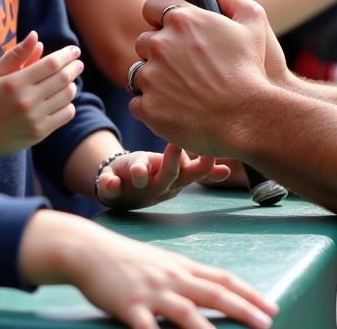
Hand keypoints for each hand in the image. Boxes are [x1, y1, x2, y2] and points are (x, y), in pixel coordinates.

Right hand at [0, 31, 81, 163]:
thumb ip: (17, 54)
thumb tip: (36, 36)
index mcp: (14, 83)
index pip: (51, 64)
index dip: (66, 55)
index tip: (74, 50)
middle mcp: (26, 101)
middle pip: (62, 78)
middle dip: (74, 68)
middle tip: (78, 64)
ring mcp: (34, 118)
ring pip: (67, 96)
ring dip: (71, 85)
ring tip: (69, 80)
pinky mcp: (39, 133)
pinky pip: (66, 114)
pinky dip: (69, 104)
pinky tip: (63, 99)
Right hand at [21, 208, 276, 328]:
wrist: (89, 249)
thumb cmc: (126, 260)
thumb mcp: (161, 263)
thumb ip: (185, 277)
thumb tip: (211, 292)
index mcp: (182, 266)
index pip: (222, 279)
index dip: (248, 293)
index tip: (270, 306)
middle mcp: (172, 276)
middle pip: (214, 293)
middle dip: (244, 308)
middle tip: (268, 322)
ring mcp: (151, 291)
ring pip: (186, 311)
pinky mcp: (128, 305)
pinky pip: (146, 328)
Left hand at [95, 143, 230, 209]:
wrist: (120, 191)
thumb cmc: (155, 174)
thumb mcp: (177, 172)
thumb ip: (199, 170)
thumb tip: (228, 170)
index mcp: (175, 181)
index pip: (192, 174)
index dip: (203, 166)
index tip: (211, 153)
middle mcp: (157, 188)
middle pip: (168, 177)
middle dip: (172, 163)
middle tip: (175, 144)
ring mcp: (135, 190)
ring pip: (140, 184)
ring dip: (140, 176)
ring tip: (139, 170)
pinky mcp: (112, 191)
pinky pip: (110, 189)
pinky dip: (109, 185)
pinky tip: (109, 181)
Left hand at [129, 0, 276, 157]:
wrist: (246, 118)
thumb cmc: (250, 70)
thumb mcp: (254, 22)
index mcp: (183, 20)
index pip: (151, 6)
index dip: (159, 17)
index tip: (168, 29)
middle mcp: (161, 44)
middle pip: (143, 41)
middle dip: (158, 52)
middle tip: (181, 66)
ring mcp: (151, 76)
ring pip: (138, 72)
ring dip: (153, 79)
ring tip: (179, 90)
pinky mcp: (147, 106)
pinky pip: (137, 103)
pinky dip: (151, 107)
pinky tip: (174, 109)